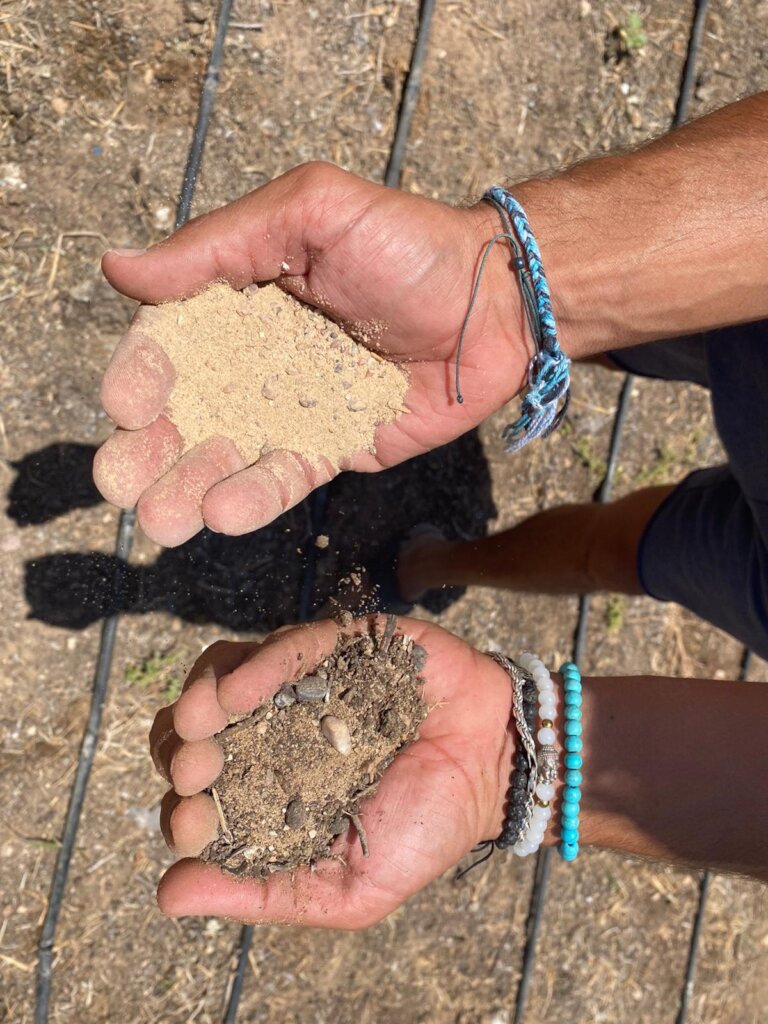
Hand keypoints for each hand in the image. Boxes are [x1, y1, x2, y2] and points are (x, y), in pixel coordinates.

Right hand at [94, 162, 526, 545]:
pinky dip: (254, 495)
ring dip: (188, 486)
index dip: (142, 374)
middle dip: (149, 447)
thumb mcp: (312, 212)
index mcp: (240, 299)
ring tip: (159, 519)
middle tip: (117, 482)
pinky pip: (287, 475)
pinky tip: (222, 515)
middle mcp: (258, 357)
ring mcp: (295, 407)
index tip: (126, 403)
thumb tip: (120, 269)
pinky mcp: (335, 446)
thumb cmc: (407, 242)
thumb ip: (219, 244)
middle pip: (189, 408)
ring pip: (229, 453)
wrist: (496, 299)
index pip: (173, 340)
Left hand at [150, 615, 512, 927]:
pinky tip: (240, 691)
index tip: (190, 825)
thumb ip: (265, 892)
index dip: (182, 806)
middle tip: (193, 772)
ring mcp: (304, 682)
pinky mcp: (340, 644)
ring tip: (199, 721)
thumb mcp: (347, 888)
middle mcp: (275, 729)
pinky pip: (288, 645)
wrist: (498, 772)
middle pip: (196, 726)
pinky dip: (258, 664)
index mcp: (269, 786)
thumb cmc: (425, 829)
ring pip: (225, 673)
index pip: (200, 792)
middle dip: (182, 749)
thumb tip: (168, 895)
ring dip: (202, 696)